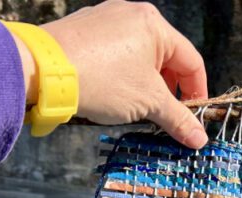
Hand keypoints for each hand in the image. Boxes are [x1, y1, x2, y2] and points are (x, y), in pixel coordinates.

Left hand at [13, 0, 208, 147]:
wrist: (42, 70)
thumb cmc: (102, 80)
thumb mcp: (148, 103)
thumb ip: (178, 119)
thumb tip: (199, 139)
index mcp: (155, 25)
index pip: (192, 62)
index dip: (197, 94)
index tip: (193, 119)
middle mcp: (132, 14)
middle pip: (166, 58)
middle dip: (169, 91)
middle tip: (164, 116)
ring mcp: (106, 18)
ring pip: (140, 57)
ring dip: (145, 84)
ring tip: (136, 107)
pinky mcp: (84, 29)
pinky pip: (115, 53)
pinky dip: (122, 75)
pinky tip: (111, 93)